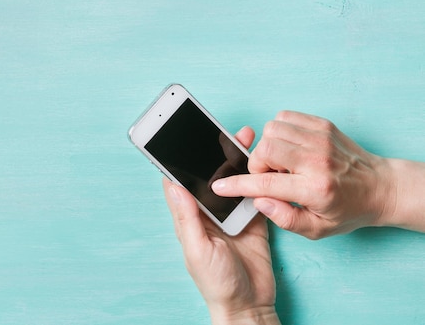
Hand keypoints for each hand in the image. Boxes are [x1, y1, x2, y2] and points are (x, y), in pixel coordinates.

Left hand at [163, 127, 279, 324]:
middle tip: (222, 130)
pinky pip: (254, 194)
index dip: (179, 160)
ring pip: (233, 181)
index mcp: (190, 218)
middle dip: (214, 153)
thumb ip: (187, 217)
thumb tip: (173, 185)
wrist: (249, 305)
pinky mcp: (253, 219)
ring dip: (237, 161)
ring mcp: (231, 215)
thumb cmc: (217, 282)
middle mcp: (208, 212)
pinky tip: (262, 163)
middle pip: (209, 176)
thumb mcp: (198, 249)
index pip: (180, 183)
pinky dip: (258, 179)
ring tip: (244, 138)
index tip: (180, 138)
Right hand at [212, 111, 394, 238]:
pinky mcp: (322, 125)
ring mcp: (320, 138)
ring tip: (283, 162)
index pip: (265, 183)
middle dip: (258, 163)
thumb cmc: (348, 210)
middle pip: (265, 149)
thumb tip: (259, 200)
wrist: (380, 187)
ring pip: (272, 130)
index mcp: (314, 189)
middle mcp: (317, 160)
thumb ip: (285, 218)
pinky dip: (279, 132)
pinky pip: (283, 117)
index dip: (237, 185)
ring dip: (269, 147)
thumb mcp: (317, 229)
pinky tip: (290, 147)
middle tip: (270, 175)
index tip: (220, 186)